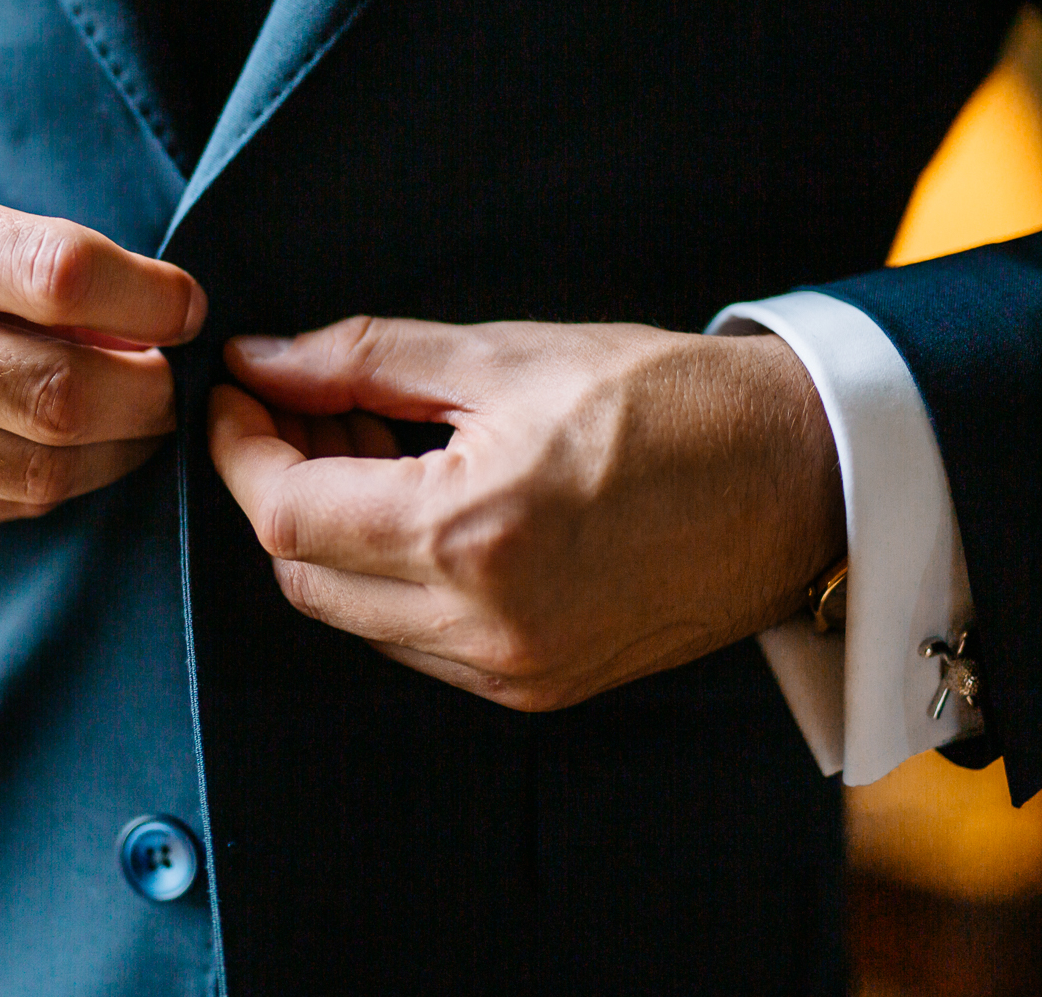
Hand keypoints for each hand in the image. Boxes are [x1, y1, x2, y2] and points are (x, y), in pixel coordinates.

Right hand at [0, 180, 204, 520]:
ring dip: (120, 448)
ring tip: (141, 416)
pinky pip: (0, 505)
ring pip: (40, 468)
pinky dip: (65, 482)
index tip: (182, 305)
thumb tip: (150, 321)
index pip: (55, 274)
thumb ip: (20, 262)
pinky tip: (83, 452)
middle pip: (58, 389)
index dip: (148, 298)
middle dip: (149, 390)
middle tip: (172, 375)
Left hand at [207, 316, 843, 710]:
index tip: (235, 392)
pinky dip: (387, 575)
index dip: (239, 449)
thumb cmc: (670, 400)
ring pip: (349, 613)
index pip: (286, 513)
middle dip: (280, 485)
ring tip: (371, 442)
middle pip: (302, 573)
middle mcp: (483, 628)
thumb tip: (260, 359)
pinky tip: (420, 503)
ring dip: (331, 533)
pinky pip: (411, 640)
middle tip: (307, 405)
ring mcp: (511, 672)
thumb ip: (365, 359)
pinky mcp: (537, 688)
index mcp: (471, 536)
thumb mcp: (506, 354)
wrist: (807, 479)